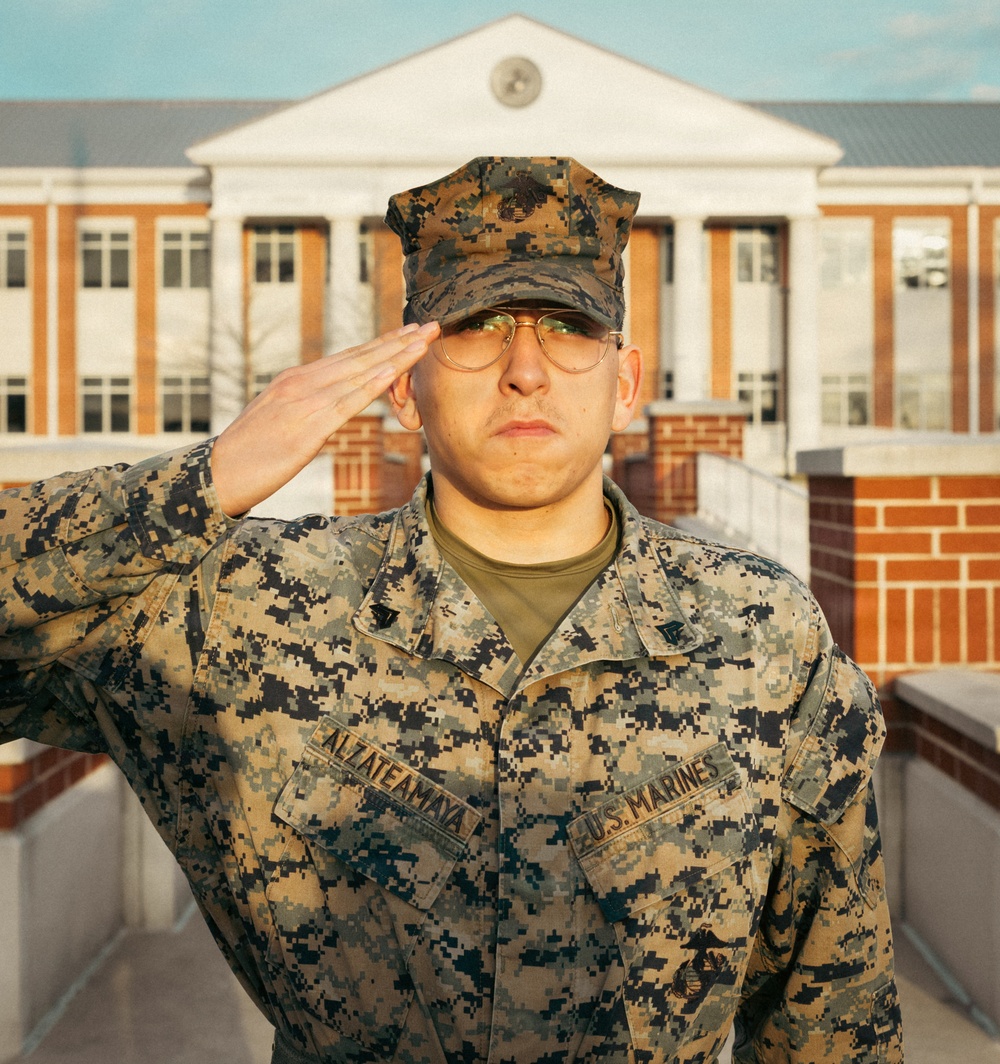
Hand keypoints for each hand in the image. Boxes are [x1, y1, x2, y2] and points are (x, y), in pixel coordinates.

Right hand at [210, 322, 438, 515]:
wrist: (217, 475)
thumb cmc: (247, 455)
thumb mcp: (278, 422)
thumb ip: (304, 409)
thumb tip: (325, 409)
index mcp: (295, 380)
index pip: (348, 358)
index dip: (381, 344)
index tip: (409, 332)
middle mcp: (301, 382)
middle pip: (359, 357)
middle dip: (397, 341)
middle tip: (430, 325)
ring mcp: (304, 402)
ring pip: (358, 373)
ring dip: (395, 356)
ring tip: (423, 342)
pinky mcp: (306, 428)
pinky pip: (346, 402)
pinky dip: (371, 384)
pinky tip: (392, 371)